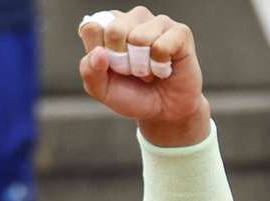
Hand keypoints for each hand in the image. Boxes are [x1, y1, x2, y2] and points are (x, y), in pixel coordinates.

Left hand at [78, 7, 208, 144]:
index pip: (92, 28)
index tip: (110, 67)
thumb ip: (89, 72)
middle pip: (114, 30)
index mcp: (108, 26)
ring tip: (149, 70)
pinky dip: (160, 66)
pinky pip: (161, 46)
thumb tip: (98, 52)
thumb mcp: (102, 90)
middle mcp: (132, 18)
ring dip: (142, 66)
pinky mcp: (180, 31)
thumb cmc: (132, 95)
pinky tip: (164, 68)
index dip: (99, 55)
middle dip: (121, 61)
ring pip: (139, 38)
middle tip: (131, 71)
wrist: (163, 112)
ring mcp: (157, 22)